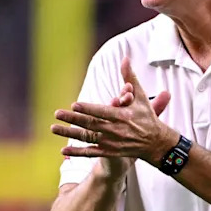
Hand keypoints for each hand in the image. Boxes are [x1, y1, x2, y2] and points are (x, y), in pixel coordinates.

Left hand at [52, 57, 174, 165]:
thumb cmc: (146, 117)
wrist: (156, 143)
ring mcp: (111, 143)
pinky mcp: (110, 152)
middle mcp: (116, 130)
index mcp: (123, 116)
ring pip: (87, 138)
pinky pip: (90, 153)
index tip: (74, 105)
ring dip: (69, 133)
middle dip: (73, 119)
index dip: (88, 109)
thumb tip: (125, 58)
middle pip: (91, 124)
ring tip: (54, 128)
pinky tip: (63, 149)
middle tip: (57, 113)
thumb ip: (130, 77)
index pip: (102, 112)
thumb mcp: (141, 96)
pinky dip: (77, 152)